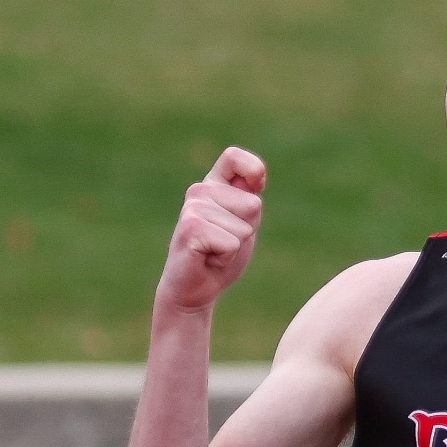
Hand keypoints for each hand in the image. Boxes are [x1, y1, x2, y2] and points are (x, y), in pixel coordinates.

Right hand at [158, 147, 265, 312]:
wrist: (193, 289)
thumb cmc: (220, 256)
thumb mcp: (242, 225)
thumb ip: (248, 202)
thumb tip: (256, 188)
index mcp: (213, 185)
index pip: (234, 157)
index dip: (253, 169)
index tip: (256, 188)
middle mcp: (200, 191)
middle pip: (253, 204)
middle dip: (247, 231)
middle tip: (223, 243)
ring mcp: (193, 208)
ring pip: (244, 227)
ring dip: (235, 247)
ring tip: (214, 252)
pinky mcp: (191, 228)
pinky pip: (232, 243)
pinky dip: (226, 258)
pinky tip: (208, 259)